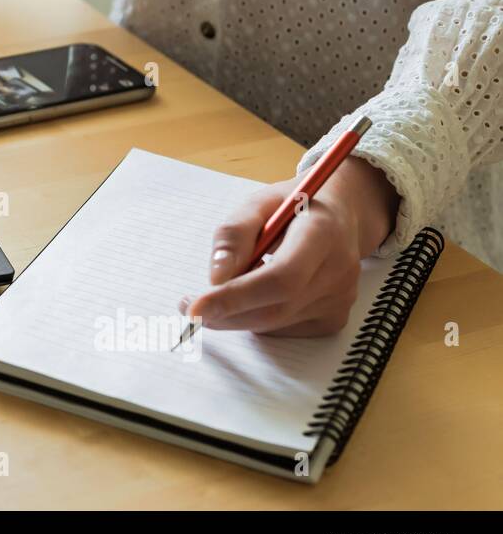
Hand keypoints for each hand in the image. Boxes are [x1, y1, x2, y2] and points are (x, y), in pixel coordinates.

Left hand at [182, 158, 398, 335]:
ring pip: (274, 324)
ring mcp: (340, 299)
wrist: (342, 216)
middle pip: (274, 309)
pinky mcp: (334, 318)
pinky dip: (258, 317)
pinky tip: (257, 294)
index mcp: (322, 234)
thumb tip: (216, 277)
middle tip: (190, 306)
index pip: (280, 278)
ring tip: (226, 288)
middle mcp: (338, 271)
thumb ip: (234, 234)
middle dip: (225, 313)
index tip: (195, 308)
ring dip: (238, 314)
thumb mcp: (258, 204)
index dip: (235, 297)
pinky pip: (283, 329)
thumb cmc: (293, 207)